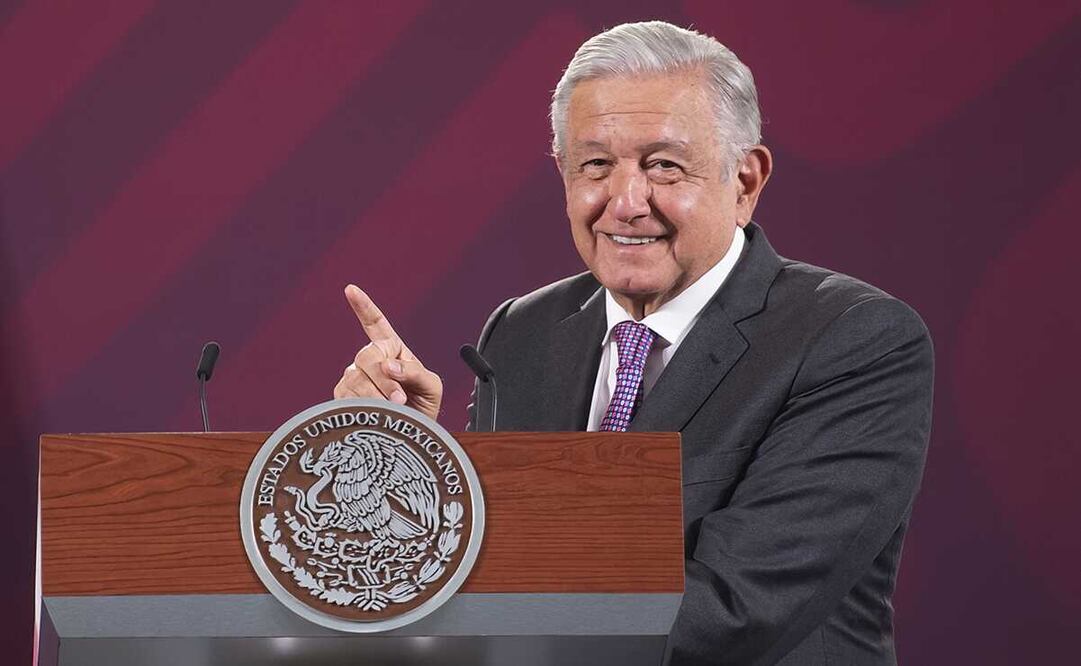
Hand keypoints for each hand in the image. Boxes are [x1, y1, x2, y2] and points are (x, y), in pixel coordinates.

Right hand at [333, 285, 442, 420]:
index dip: (364, 307)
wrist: (412, 437)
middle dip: (384, 378)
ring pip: (356, 377)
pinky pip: (347, 395)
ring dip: (377, 395)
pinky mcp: (344, 397)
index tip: (351, 290)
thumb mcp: (431, 387)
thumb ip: (415, 371)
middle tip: (400, 398)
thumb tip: (389, 365)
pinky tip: (376, 411)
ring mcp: (355, 377)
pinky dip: (365, 404)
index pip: (376, 323)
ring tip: (394, 408)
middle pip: (367, 355)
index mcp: (393, 350)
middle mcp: (370, 360)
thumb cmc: (423, 408)